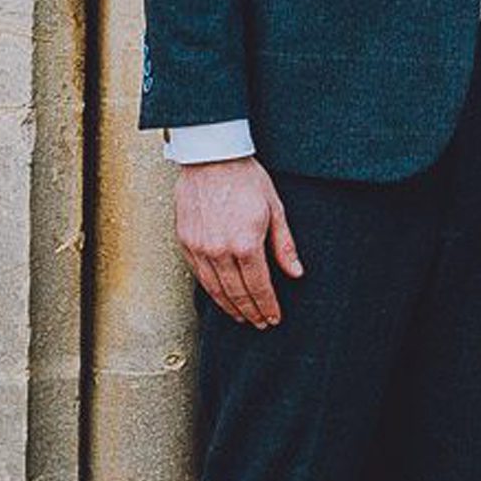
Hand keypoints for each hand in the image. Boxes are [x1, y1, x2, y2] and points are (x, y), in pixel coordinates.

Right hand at [175, 155, 301, 328]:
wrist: (211, 156)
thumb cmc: (246, 178)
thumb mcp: (275, 208)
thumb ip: (284, 245)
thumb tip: (296, 273)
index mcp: (245, 244)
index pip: (258, 287)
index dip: (267, 306)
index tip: (274, 318)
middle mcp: (219, 251)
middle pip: (236, 294)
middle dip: (250, 312)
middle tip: (260, 323)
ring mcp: (199, 248)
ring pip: (215, 289)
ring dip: (229, 307)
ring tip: (241, 317)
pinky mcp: (185, 242)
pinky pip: (198, 275)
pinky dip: (211, 291)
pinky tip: (220, 296)